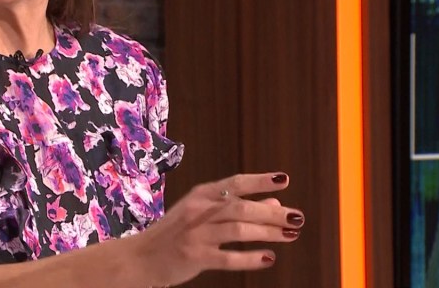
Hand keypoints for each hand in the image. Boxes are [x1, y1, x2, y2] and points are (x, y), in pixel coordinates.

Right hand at [133, 172, 302, 286]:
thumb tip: (274, 203)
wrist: (142, 256)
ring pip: (238, 230)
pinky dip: (250, 258)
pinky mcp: (195, 256)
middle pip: (240, 207)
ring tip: (290, 235)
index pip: (234, 183)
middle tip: (296, 217)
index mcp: (200, 195)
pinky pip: (228, 257)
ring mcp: (196, 234)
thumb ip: (234, 207)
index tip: (284, 180)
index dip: (260, 181)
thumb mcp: (201, 214)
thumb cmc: (176, 233)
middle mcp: (198, 211)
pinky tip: (268, 258)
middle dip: (271, 212)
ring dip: (267, 232)